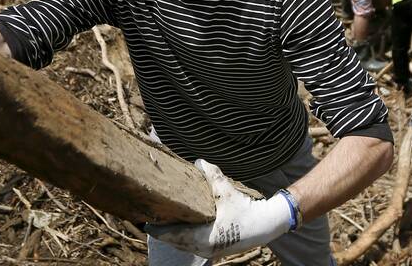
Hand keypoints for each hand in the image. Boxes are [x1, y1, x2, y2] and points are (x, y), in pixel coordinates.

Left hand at [145, 160, 291, 257]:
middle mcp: (205, 247)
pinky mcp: (215, 248)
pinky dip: (183, 237)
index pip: (173, 236)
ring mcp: (210, 250)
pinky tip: (179, 226)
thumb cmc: (245, 208)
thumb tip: (197, 161)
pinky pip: (192, 245)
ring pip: (184, 245)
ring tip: (161, 221)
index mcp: (204, 238)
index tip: (145, 222)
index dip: (158, 229)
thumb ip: (210, 173)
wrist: (266, 224)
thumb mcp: (226, 189)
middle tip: (149, 218)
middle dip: (163, 231)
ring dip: (172, 235)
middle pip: (176, 242)